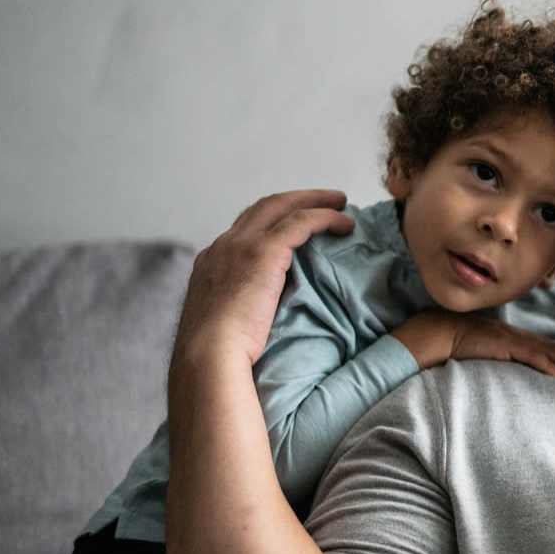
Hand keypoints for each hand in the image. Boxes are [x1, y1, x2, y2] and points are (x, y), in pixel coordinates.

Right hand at [175, 190, 354, 368]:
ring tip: (341, 203)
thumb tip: (262, 320)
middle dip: (296, 199)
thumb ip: (240, 310)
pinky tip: (345, 223)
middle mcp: (224, 246)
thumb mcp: (224, 324)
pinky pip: (302, 221)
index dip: (272, 222)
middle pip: (263, 208)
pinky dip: (325, 217)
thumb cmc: (219, 354)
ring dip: (315, 201)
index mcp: (212, 262)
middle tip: (326, 200)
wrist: (209, 353)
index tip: (295, 224)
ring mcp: (241, 245)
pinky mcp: (264, 251)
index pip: (244, 230)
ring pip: (283, 206)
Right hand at [391, 311, 554, 377]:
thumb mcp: (483, 351)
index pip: (545, 348)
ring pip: (548, 352)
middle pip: (553, 349)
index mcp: (512, 338)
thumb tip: (506, 372)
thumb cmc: (456, 344)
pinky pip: (530, 357)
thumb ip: (498, 359)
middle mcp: (516, 337)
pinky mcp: (504, 347)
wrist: (438, 332)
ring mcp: (512, 340)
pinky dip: (546, 365)